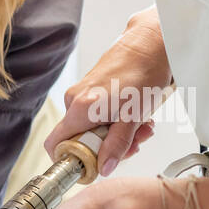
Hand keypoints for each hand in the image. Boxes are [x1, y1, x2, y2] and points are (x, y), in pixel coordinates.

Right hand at [44, 6, 173, 176]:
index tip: (95, 163)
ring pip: (91, 127)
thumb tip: (104, 166)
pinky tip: (135, 117)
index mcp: (79, 109)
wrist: (152, 42)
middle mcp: (74, 100)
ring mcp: (81, 94)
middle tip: (133, 144)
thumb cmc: (144, 72)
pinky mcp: (90, 89)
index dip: (73, 159)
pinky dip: (115, 120)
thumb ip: (117, 144)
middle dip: (106, 147)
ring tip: (142, 128)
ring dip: (116, 134)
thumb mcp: (133, 116)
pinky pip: (96, 114)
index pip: (55, 145)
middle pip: (78, 139)